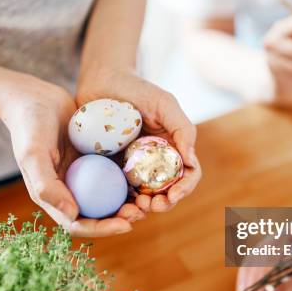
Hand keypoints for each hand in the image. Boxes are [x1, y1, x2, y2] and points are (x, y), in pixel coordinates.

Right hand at [0, 75, 137, 236]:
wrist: (34, 96)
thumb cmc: (29, 126)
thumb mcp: (34, 155)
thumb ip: (47, 186)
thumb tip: (72, 215)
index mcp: (51, 196)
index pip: (78, 223)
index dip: (102, 229)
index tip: (126, 226)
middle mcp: (68, 189)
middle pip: (97, 214)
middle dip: (120, 219)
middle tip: (142, 212)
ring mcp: (82, 174)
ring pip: (107, 196)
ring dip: (127, 202)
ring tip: (147, 199)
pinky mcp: (92, 159)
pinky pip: (112, 174)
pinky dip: (127, 179)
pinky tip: (144, 175)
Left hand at [77, 67, 201, 215]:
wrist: (101, 80)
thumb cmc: (136, 88)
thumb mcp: (164, 103)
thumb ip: (183, 128)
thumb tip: (190, 161)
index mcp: (173, 148)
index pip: (187, 175)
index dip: (184, 189)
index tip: (173, 195)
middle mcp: (156, 161)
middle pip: (166, 192)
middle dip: (163, 204)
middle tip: (150, 206)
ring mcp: (133, 167)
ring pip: (143, 197)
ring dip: (141, 209)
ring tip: (133, 209)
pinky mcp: (112, 170)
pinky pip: (118, 192)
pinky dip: (120, 203)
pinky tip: (116, 206)